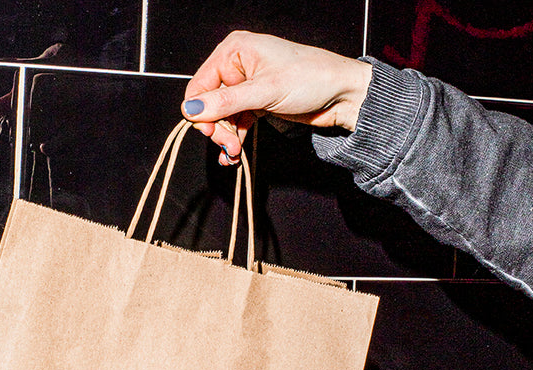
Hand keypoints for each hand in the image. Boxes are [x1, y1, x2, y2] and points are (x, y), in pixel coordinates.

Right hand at [181, 31, 371, 164]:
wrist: (341, 94)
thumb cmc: (310, 79)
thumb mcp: (264, 91)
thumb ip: (225, 102)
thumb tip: (191, 110)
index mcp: (235, 51)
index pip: (199, 85)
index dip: (201, 112)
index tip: (211, 134)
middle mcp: (237, 66)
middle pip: (208, 104)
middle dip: (216, 129)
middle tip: (228, 147)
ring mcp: (246, 86)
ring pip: (221, 117)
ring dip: (225, 138)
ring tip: (234, 154)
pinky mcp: (256, 103)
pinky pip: (235, 123)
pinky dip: (233, 138)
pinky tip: (234, 154)